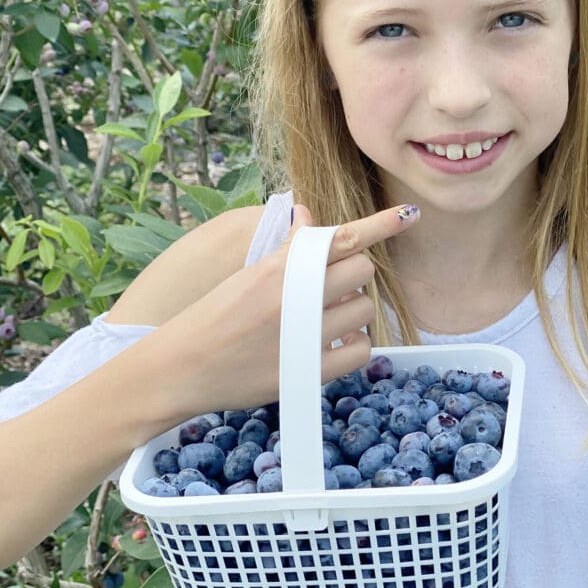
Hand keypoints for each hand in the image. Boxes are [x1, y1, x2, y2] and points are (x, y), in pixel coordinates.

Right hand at [150, 202, 419, 420]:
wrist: (179, 368)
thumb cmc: (210, 318)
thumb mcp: (246, 275)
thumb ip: (285, 249)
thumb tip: (307, 214)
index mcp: (278, 268)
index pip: (340, 239)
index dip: (380, 225)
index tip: (408, 216)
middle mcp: (294, 297)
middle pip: (361, 271)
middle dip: (353, 276)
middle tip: (331, 288)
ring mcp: (304, 336)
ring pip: (365, 310)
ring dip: (354, 312)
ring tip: (324, 320)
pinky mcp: (309, 372)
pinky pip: (360, 352)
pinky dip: (353, 347)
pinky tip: (332, 346)